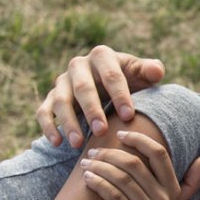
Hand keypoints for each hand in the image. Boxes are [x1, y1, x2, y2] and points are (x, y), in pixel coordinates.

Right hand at [37, 45, 165, 148]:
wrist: (110, 87)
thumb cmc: (131, 80)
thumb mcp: (141, 74)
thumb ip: (150, 71)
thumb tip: (156, 71)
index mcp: (102, 56)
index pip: (111, 75)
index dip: (119, 95)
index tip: (129, 116)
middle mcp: (78, 66)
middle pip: (83, 88)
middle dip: (92, 110)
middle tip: (102, 131)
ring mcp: (62, 82)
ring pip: (60, 101)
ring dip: (68, 122)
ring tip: (78, 144)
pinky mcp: (50, 98)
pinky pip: (44, 111)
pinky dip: (48, 126)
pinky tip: (57, 142)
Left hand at [79, 131, 199, 199]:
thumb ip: (190, 182)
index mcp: (174, 190)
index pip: (160, 154)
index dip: (140, 140)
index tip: (120, 134)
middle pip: (136, 164)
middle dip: (111, 153)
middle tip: (93, 151)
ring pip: (123, 178)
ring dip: (100, 167)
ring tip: (86, 163)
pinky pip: (114, 196)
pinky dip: (99, 184)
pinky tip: (87, 179)